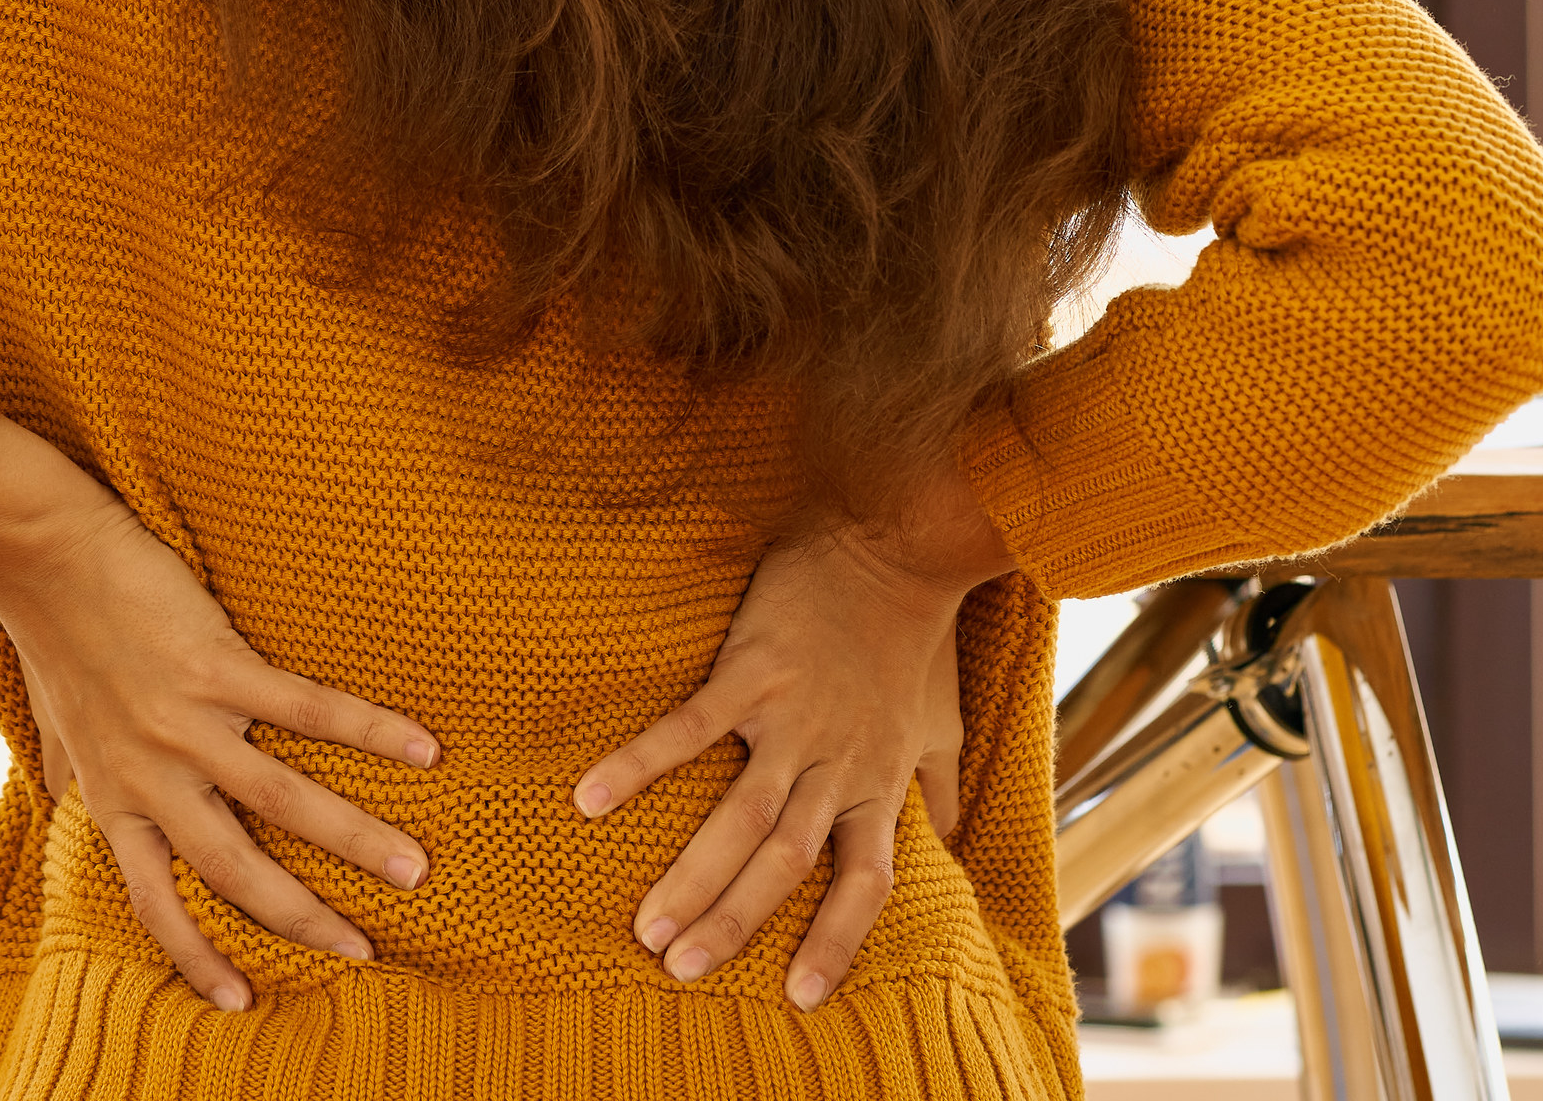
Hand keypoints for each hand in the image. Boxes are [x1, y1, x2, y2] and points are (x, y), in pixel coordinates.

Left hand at [0, 417, 437, 1010]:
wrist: (47, 558)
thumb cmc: (54, 634)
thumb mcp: (55, 722)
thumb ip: (70, 765)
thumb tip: (60, 785)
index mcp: (115, 798)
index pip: (156, 901)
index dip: (197, 957)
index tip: (243, 1002)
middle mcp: (152, 776)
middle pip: (235, 870)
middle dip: (304, 917)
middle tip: (365, 951)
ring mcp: (186, 724)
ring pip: (282, 801)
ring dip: (354, 840)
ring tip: (414, 869)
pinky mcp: (217, 666)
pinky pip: (306, 708)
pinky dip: (368, 731)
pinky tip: (421, 749)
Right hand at [571, 475, 1005, 1010]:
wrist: (894, 545)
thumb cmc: (915, 636)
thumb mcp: (939, 722)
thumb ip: (938, 787)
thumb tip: (952, 840)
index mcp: (876, 782)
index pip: (862, 883)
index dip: (835, 941)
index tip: (799, 996)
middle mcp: (835, 764)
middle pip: (784, 862)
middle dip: (733, 921)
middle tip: (679, 967)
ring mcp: (791, 719)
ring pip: (740, 815)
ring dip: (693, 873)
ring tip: (645, 923)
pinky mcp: (752, 670)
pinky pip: (689, 728)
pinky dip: (640, 765)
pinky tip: (590, 796)